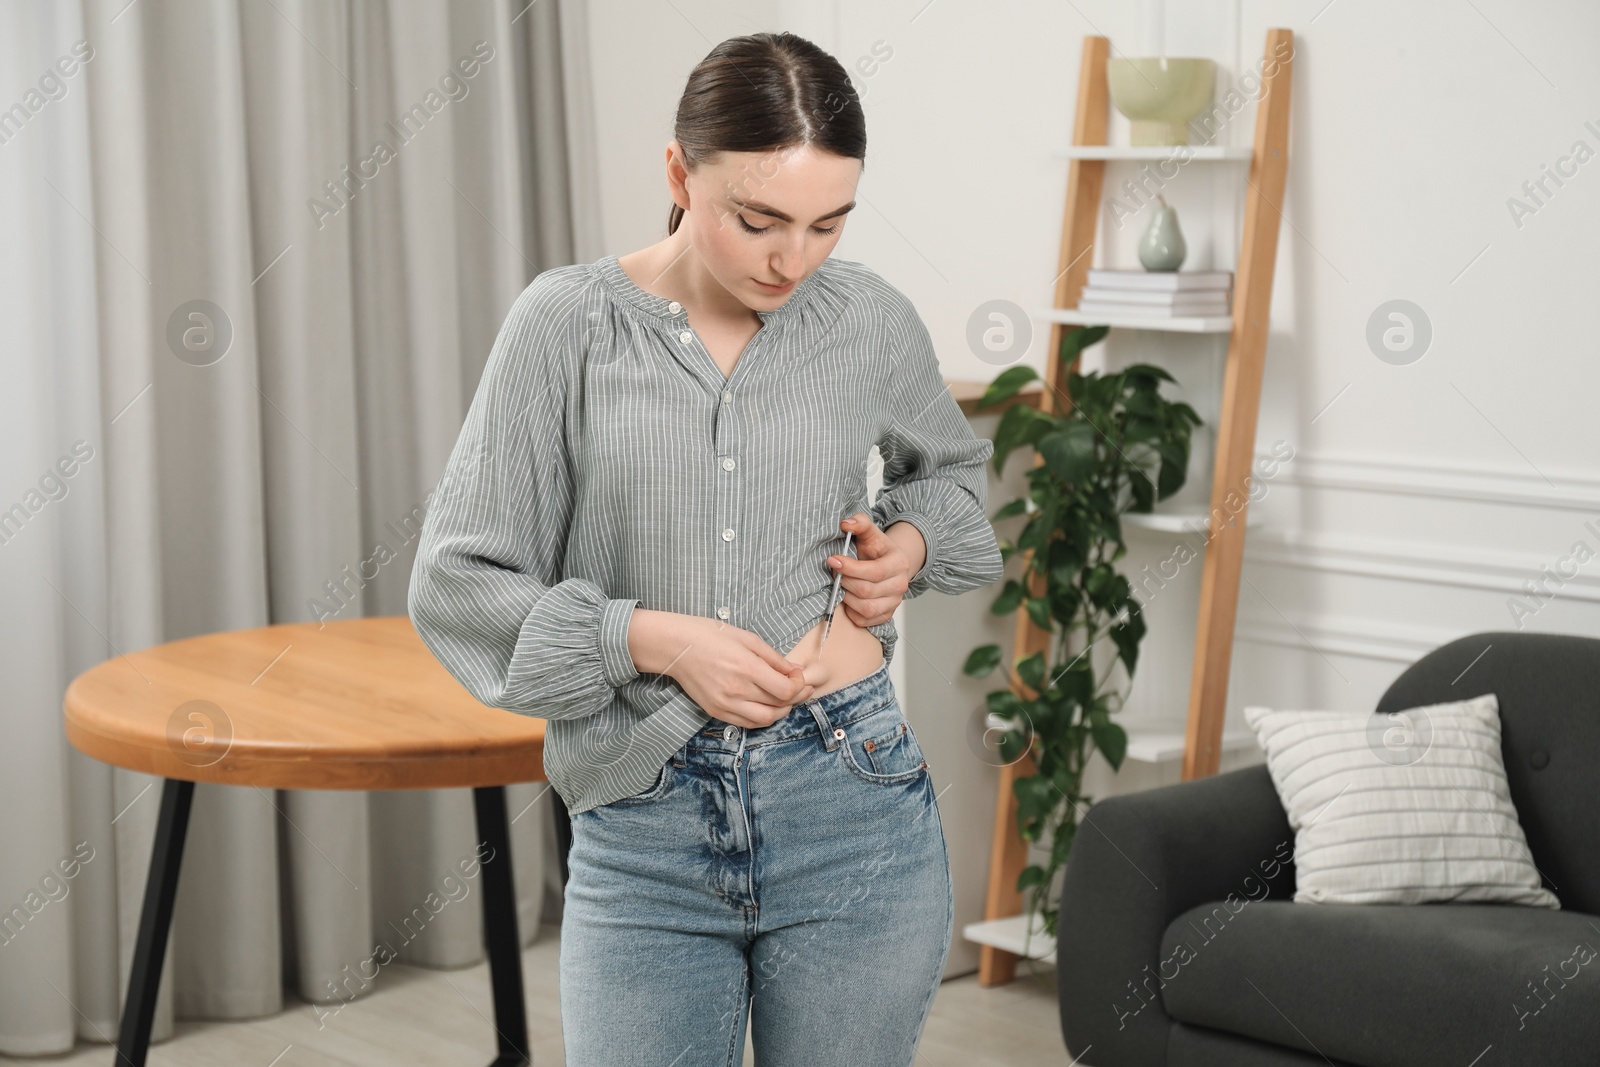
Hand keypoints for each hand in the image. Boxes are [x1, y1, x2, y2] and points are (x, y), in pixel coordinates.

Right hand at [645, 614, 816, 728]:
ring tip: (784, 698)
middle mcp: (737, 690)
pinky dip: (762, 718)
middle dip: (796, 697)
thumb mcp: (748, 638)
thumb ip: (774, 658)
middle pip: (779, 705)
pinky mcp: (716, 711)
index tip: (798, 675)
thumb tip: (796, 670)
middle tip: (800, 688)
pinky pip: (747, 723)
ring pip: (765, 719)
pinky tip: (766, 706)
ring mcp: (726, 704)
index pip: (785, 690)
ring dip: (781, 711)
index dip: (799, 685)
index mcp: (747, 668)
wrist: (676, 646)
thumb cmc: (711, 636)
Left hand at [826, 513, 924, 626]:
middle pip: (867, 591)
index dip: (850, 568)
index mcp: (899, 563)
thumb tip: (846, 524)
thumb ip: (860, 523)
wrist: (889, 565)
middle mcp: (900, 585)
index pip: (874, 571)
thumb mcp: (870, 533)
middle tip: (836, 572)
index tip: (833, 560)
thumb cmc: (877, 550)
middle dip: (845, 581)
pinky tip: (849, 597)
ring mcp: (894, 602)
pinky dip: (851, 611)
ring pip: (865, 608)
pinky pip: (864, 620)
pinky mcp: (885, 615)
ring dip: (847, 597)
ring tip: (842, 584)